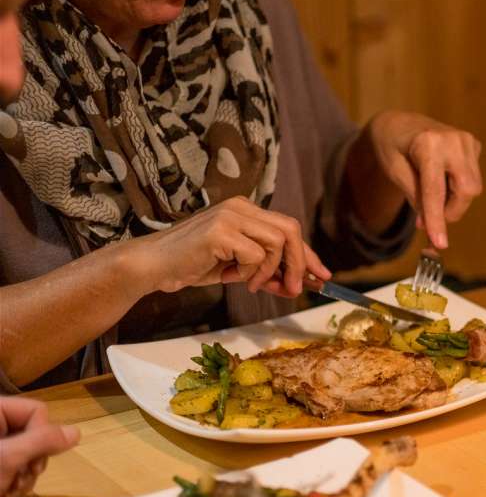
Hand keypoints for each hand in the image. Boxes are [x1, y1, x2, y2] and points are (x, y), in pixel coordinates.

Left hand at [0, 397, 79, 496]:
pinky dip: (15, 482)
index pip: (38, 411)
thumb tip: (78, 432)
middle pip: (35, 433)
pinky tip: (4, 494)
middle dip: (34, 461)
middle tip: (21, 479)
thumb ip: (44, 441)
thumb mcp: (8, 458)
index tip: (30, 460)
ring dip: (26, 476)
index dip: (42, 435)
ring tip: (10, 491)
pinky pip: (16, 465)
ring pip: (29, 453)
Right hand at [128, 197, 332, 297]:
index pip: (287, 229)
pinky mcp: (221, 231)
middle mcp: (240, 206)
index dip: (307, 254)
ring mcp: (230, 216)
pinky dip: (250, 273)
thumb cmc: (192, 265)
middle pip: (290, 230)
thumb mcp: (236, 267)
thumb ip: (265, 270)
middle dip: (298, 263)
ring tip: (249, 283)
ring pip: (277, 243)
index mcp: (245, 210)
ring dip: (269, 271)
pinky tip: (231, 277)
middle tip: (293, 289)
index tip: (321, 276)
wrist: (153, 266)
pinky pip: (256, 256)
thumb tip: (296, 284)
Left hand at [364, 111, 482, 248]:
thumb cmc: (391, 147)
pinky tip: (441, 180)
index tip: (440, 243)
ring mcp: (467, 141)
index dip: (437, 219)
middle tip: (429, 221)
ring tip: (432, 197)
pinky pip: (472, 179)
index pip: (436, 190)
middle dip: (450, 211)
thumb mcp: (394, 172)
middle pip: (466, 191)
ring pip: (472, 188)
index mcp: (428, 144)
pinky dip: (457, 189)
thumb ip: (415, 197)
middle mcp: (453, 140)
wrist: (399, 123)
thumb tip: (430, 225)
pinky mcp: (473, 145)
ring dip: (453, 201)